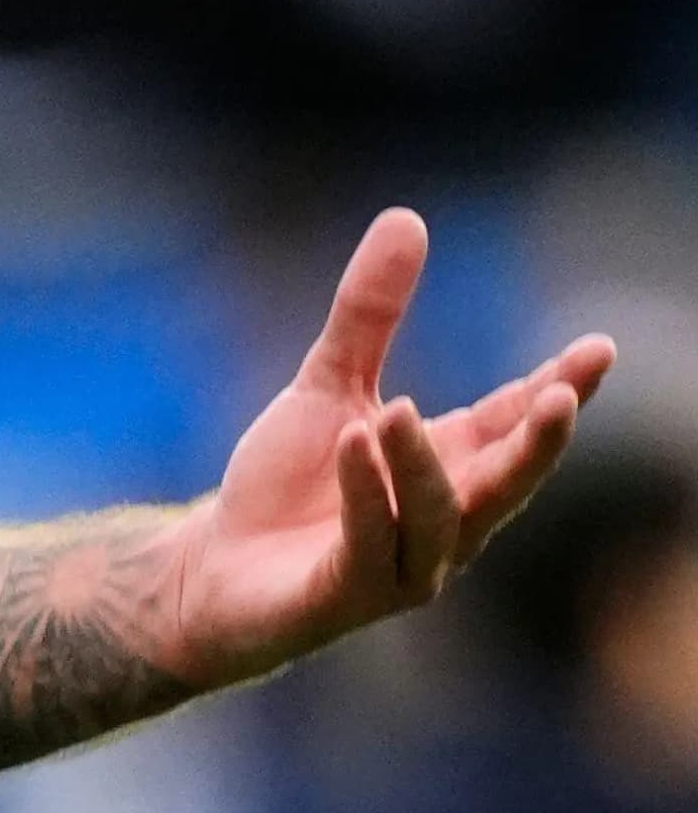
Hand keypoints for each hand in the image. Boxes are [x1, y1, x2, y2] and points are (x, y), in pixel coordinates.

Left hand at [166, 209, 614, 683]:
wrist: (214, 569)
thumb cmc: (287, 486)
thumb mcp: (327, 386)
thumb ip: (368, 314)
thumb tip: (407, 218)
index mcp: (452, 468)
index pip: (517, 426)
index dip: (559, 389)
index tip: (597, 349)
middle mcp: (446, 522)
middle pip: (510, 481)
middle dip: (541, 442)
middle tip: (564, 394)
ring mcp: (404, 566)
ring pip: (440, 516)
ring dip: (423, 463)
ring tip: (397, 408)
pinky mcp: (350, 594)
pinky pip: (371, 540)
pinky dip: (369, 492)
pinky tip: (356, 444)